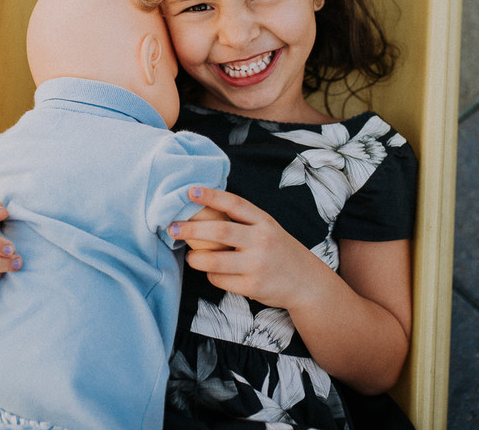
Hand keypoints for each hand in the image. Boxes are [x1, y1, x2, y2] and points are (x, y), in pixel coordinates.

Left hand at [169, 187, 331, 310]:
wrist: (306, 282)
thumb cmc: (278, 251)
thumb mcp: (267, 229)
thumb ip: (243, 223)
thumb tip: (202, 213)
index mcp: (264, 221)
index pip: (235, 204)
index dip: (211, 196)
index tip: (190, 191)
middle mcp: (262, 240)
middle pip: (220, 232)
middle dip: (192, 229)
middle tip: (172, 228)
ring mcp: (257, 264)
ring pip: (215, 261)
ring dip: (196, 258)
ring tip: (191, 257)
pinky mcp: (252, 286)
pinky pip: (220, 280)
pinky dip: (211, 276)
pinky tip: (213, 273)